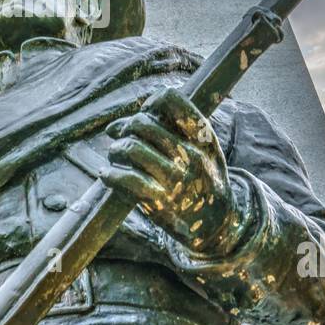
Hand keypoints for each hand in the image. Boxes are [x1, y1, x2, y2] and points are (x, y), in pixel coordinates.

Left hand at [101, 87, 236, 252]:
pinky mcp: (159, 202)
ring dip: (116, 150)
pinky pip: (125, 179)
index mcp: (202, 137)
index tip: (147, 115)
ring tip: (116, 156)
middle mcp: (190, 156)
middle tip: (124, 139)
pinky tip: (108, 174)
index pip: (171, 100)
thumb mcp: (200, 150)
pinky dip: (109, 174)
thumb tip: (113, 127)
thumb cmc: (203, 180)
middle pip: (141, 123)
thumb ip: (166, 131)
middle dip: (127, 129)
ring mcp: (175, 180)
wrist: (217, 224)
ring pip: (130, 148)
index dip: (151, 103)